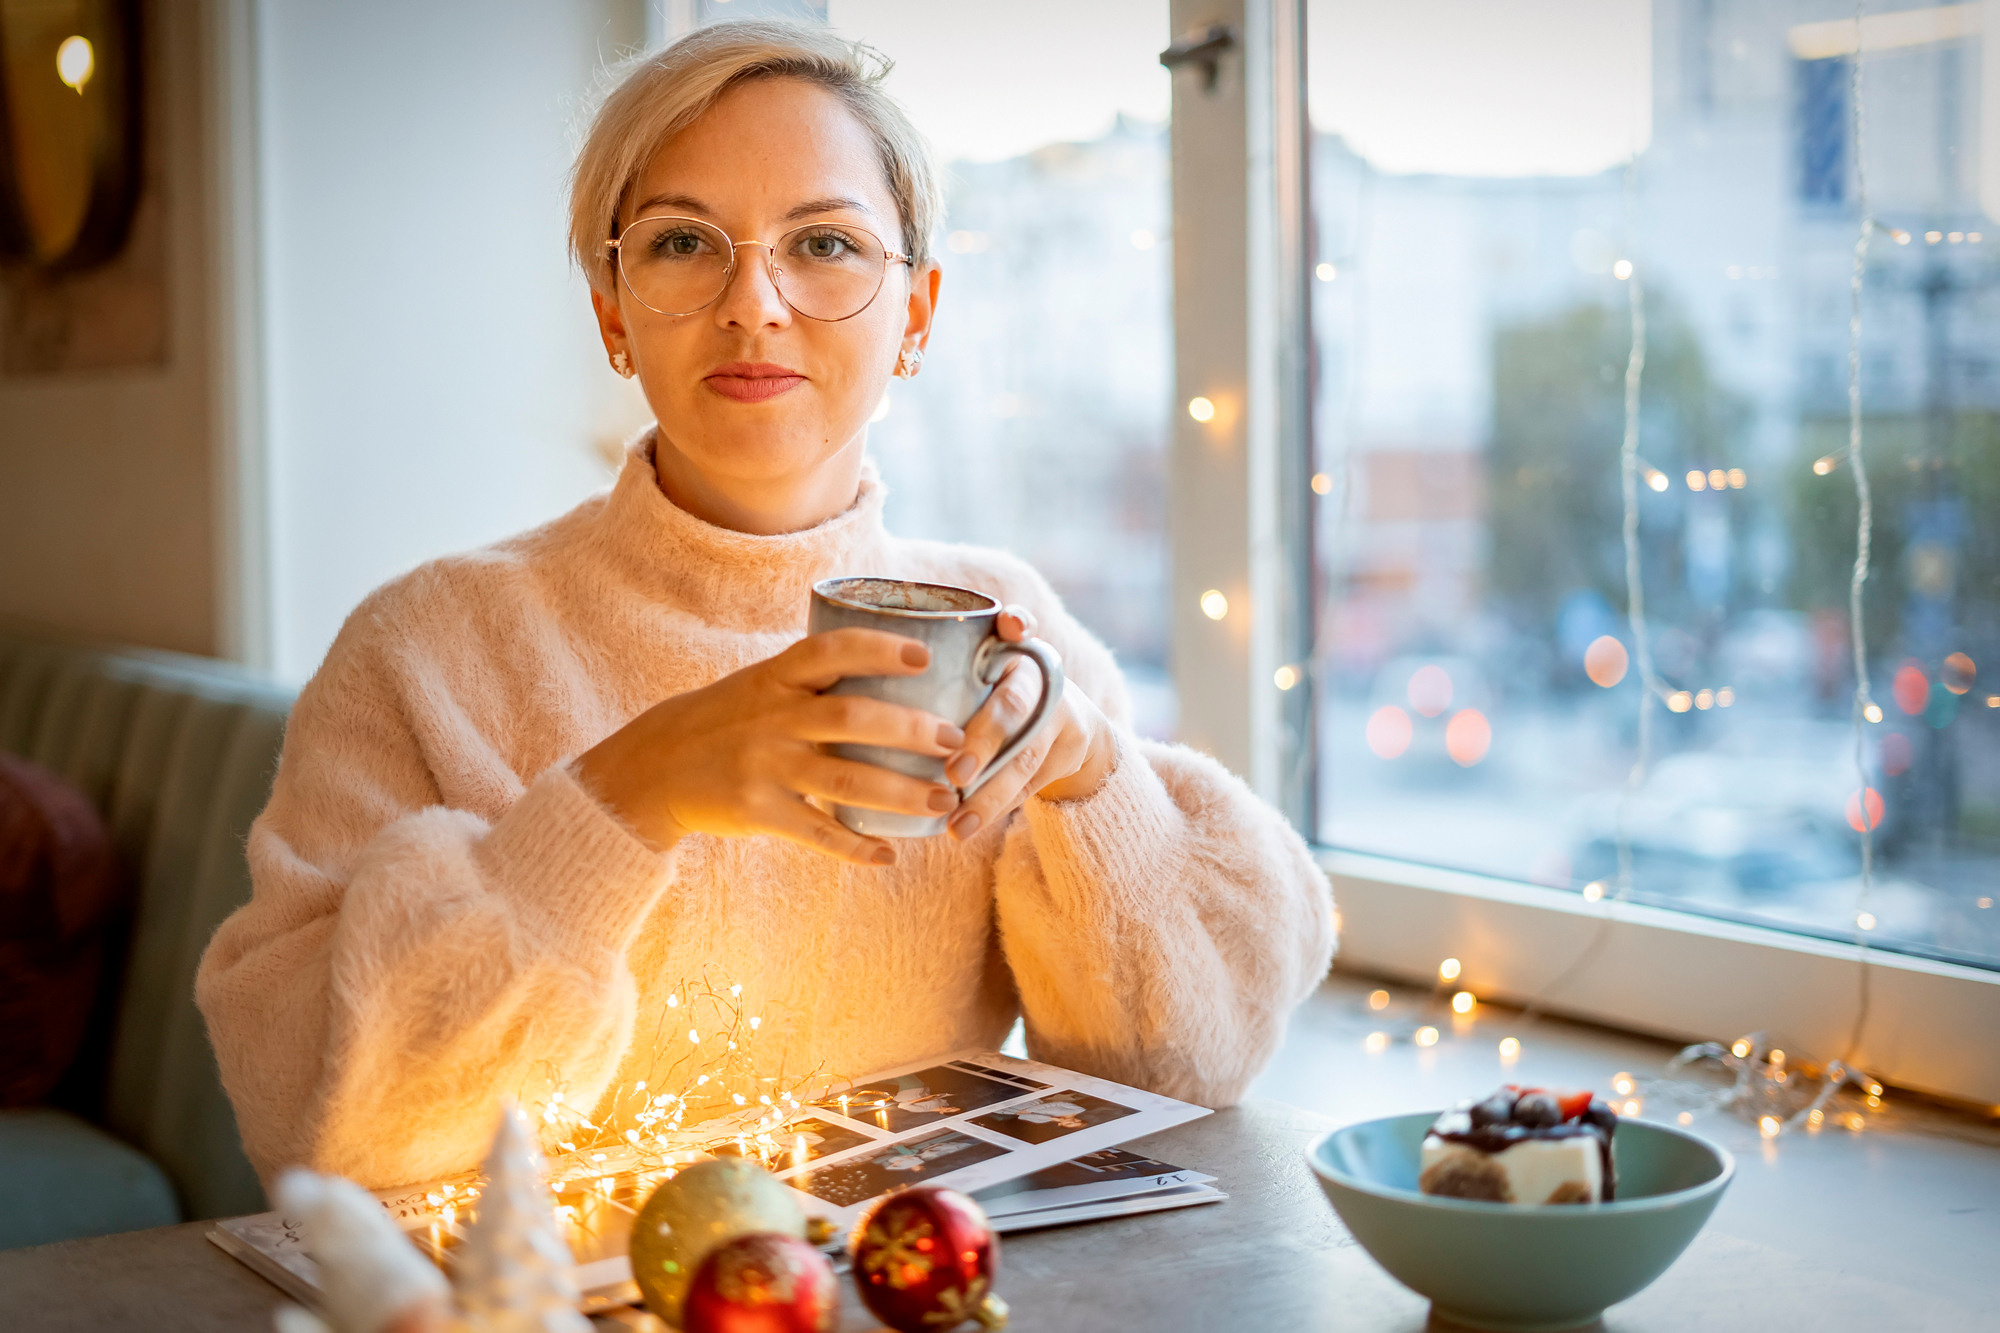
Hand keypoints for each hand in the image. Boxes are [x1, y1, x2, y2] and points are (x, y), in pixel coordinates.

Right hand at [575, 630, 965, 865]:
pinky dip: (854, 848)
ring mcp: (764, 766)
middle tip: (956, 742)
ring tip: (944, 802)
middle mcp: (772, 718)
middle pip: (852, 719)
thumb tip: (887, 658)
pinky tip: (888, 856)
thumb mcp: (758, 683)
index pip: (830, 651)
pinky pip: (816, 833)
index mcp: (775, 678)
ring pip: (846, 782)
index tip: (923, 654)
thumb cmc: (724, 719)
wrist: (651, 768)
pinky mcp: (757, 811)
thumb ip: (812, 678)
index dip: (878, 649)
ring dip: (901, 795)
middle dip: (911, 730)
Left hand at [942, 606, 1115, 840]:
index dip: (1018, 622)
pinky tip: (966, 828)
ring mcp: (1059, 715)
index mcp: (1012, 647)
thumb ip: (935, 675)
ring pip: (1026, 755)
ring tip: (957, 823)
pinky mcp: (1069, 752)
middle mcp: (1041, 677)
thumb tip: (853, 700)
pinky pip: (1029, 784)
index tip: (1013, 628)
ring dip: (991, 792)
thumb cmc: (988, 695)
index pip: (1020, 624)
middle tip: (954, 773)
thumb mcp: (971, 673)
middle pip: (1014, 705)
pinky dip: (996, 807)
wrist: (1065, 724)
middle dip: (984, 740)